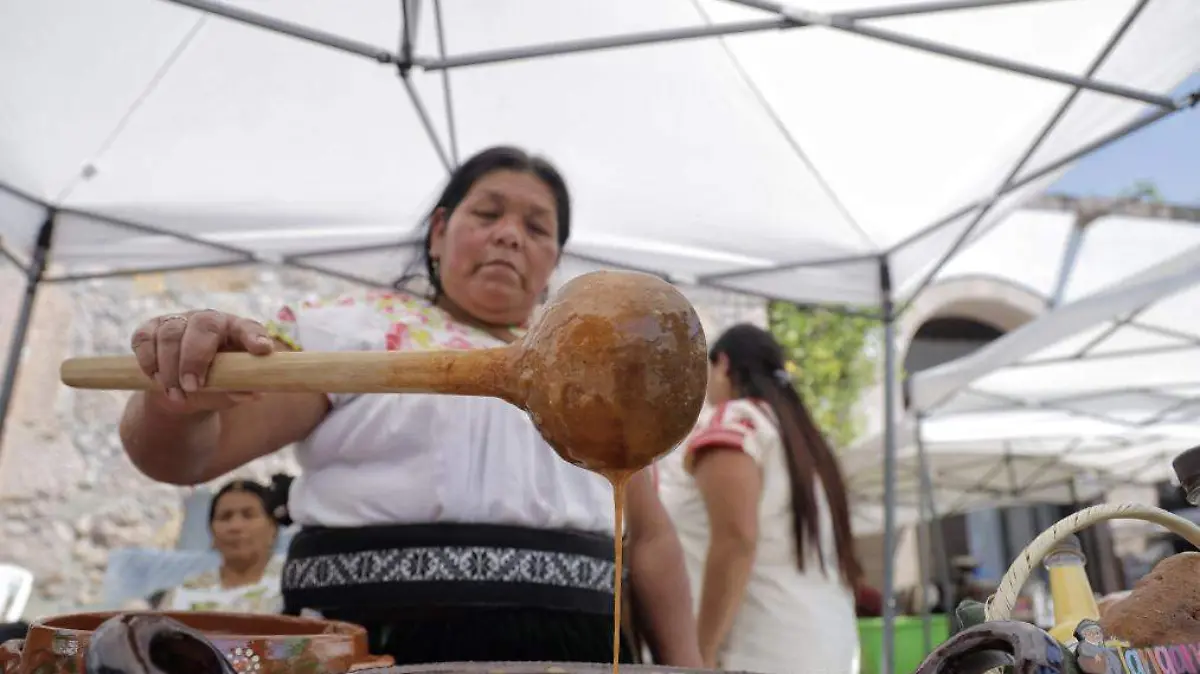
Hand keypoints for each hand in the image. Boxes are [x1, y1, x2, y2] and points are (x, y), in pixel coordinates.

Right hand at [130, 309, 275, 413]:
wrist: (181, 392)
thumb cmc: (216, 386)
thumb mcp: (231, 391)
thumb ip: (240, 389)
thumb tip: (252, 393)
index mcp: (237, 331)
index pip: (249, 328)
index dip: (255, 336)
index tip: (263, 350)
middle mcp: (209, 320)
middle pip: (203, 325)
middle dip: (195, 358)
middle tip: (193, 386)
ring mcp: (178, 321)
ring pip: (170, 334)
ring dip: (170, 368)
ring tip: (176, 394)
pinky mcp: (150, 330)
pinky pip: (144, 339)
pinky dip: (148, 361)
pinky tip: (155, 379)